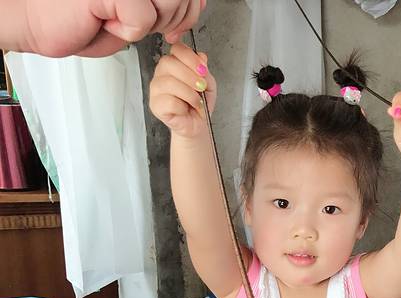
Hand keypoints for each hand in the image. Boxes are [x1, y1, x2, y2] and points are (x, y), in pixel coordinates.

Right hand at [23, 0, 205, 57]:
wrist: (41, 22)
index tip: (173, 26)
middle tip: (144, 25)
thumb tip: (199, 2)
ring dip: (151, 24)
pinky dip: (129, 31)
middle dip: (173, 20)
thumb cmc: (82, 18)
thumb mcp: (135, 13)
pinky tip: (106, 20)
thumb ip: (165, 4)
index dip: (189, 9)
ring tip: (123, 20)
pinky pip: (144, 19)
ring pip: (169, 2)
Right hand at [149, 42, 215, 137]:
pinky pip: (169, 101)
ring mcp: (156, 89)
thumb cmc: (199, 104)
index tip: (203, 70)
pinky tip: (185, 109)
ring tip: (196, 101)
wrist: (197, 125)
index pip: (176, 49)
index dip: (190, 57)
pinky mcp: (155, 105)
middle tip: (201, 87)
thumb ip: (205, 70)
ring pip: (169, 82)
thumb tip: (202, 58)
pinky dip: (182, 106)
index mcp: (173, 64)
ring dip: (188, 93)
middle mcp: (161, 73)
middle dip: (190, 76)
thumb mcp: (208, 84)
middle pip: (169, 63)